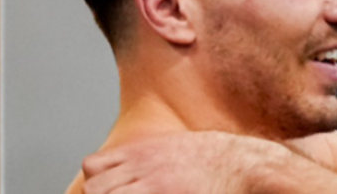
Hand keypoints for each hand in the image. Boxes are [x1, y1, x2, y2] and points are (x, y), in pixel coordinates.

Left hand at [81, 131, 291, 193]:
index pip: (92, 166)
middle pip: (94, 189)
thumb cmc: (216, 158)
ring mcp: (154, 188)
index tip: (113, 189)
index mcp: (144, 151)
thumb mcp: (176, 146)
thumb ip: (148, 157)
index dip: (98, 181)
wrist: (244, 165)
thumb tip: (125, 171)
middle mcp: (144, 168)